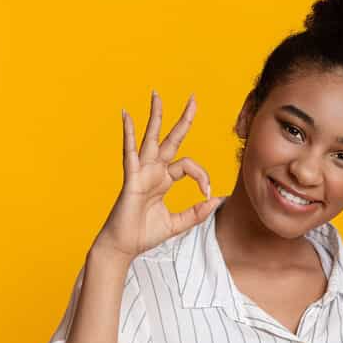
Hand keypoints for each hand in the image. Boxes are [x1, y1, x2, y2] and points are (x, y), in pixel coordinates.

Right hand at [93, 90, 223, 258]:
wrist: (123, 247)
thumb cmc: (144, 234)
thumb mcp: (177, 224)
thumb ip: (197, 212)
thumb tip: (218, 200)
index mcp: (164, 180)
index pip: (189, 166)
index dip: (202, 176)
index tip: (208, 193)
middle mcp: (153, 171)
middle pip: (171, 139)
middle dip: (183, 120)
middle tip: (193, 99)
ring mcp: (141, 172)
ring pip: (151, 138)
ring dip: (155, 116)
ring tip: (157, 95)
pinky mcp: (131, 179)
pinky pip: (130, 152)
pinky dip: (129, 133)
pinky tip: (127, 115)